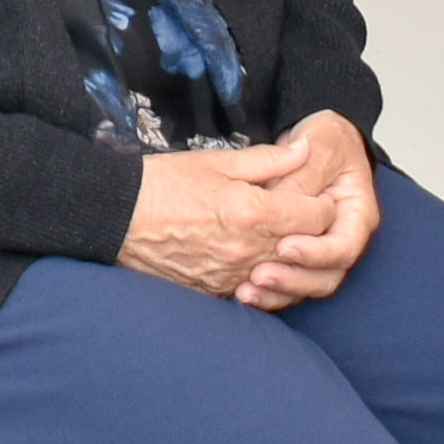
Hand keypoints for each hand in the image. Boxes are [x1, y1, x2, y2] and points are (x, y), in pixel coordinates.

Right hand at [117, 142, 342, 303]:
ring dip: (287, 256)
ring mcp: (233, 276)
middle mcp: (250, 252)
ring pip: (283, 272)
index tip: (318, 196)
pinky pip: (252, 287)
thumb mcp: (218, 161)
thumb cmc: (165, 183)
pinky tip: (252, 259)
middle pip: (306, 248)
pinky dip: (259, 275)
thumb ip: (268, 160)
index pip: (318, 217)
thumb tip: (305, 151)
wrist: (118, 219)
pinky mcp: (215, 292)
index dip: (325, 205)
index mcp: (255, 214)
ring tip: (281, 237)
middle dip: (313, 233)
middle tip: (307, 216)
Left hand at [230, 113, 380, 308]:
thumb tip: (282, 205)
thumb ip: (301, 178)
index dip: (316, 252)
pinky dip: (266, 291)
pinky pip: (286, 281)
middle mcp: (340, 238)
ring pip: (305, 285)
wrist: (311, 139)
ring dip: (277, 291)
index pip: (344, 246)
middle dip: (293, 280)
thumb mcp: (318, 147)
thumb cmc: (324, 140)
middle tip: (259, 274)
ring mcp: (318, 250)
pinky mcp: (296, 256)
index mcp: (356, 214)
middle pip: (327, 276)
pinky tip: (241, 291)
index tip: (285, 245)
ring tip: (246, 289)